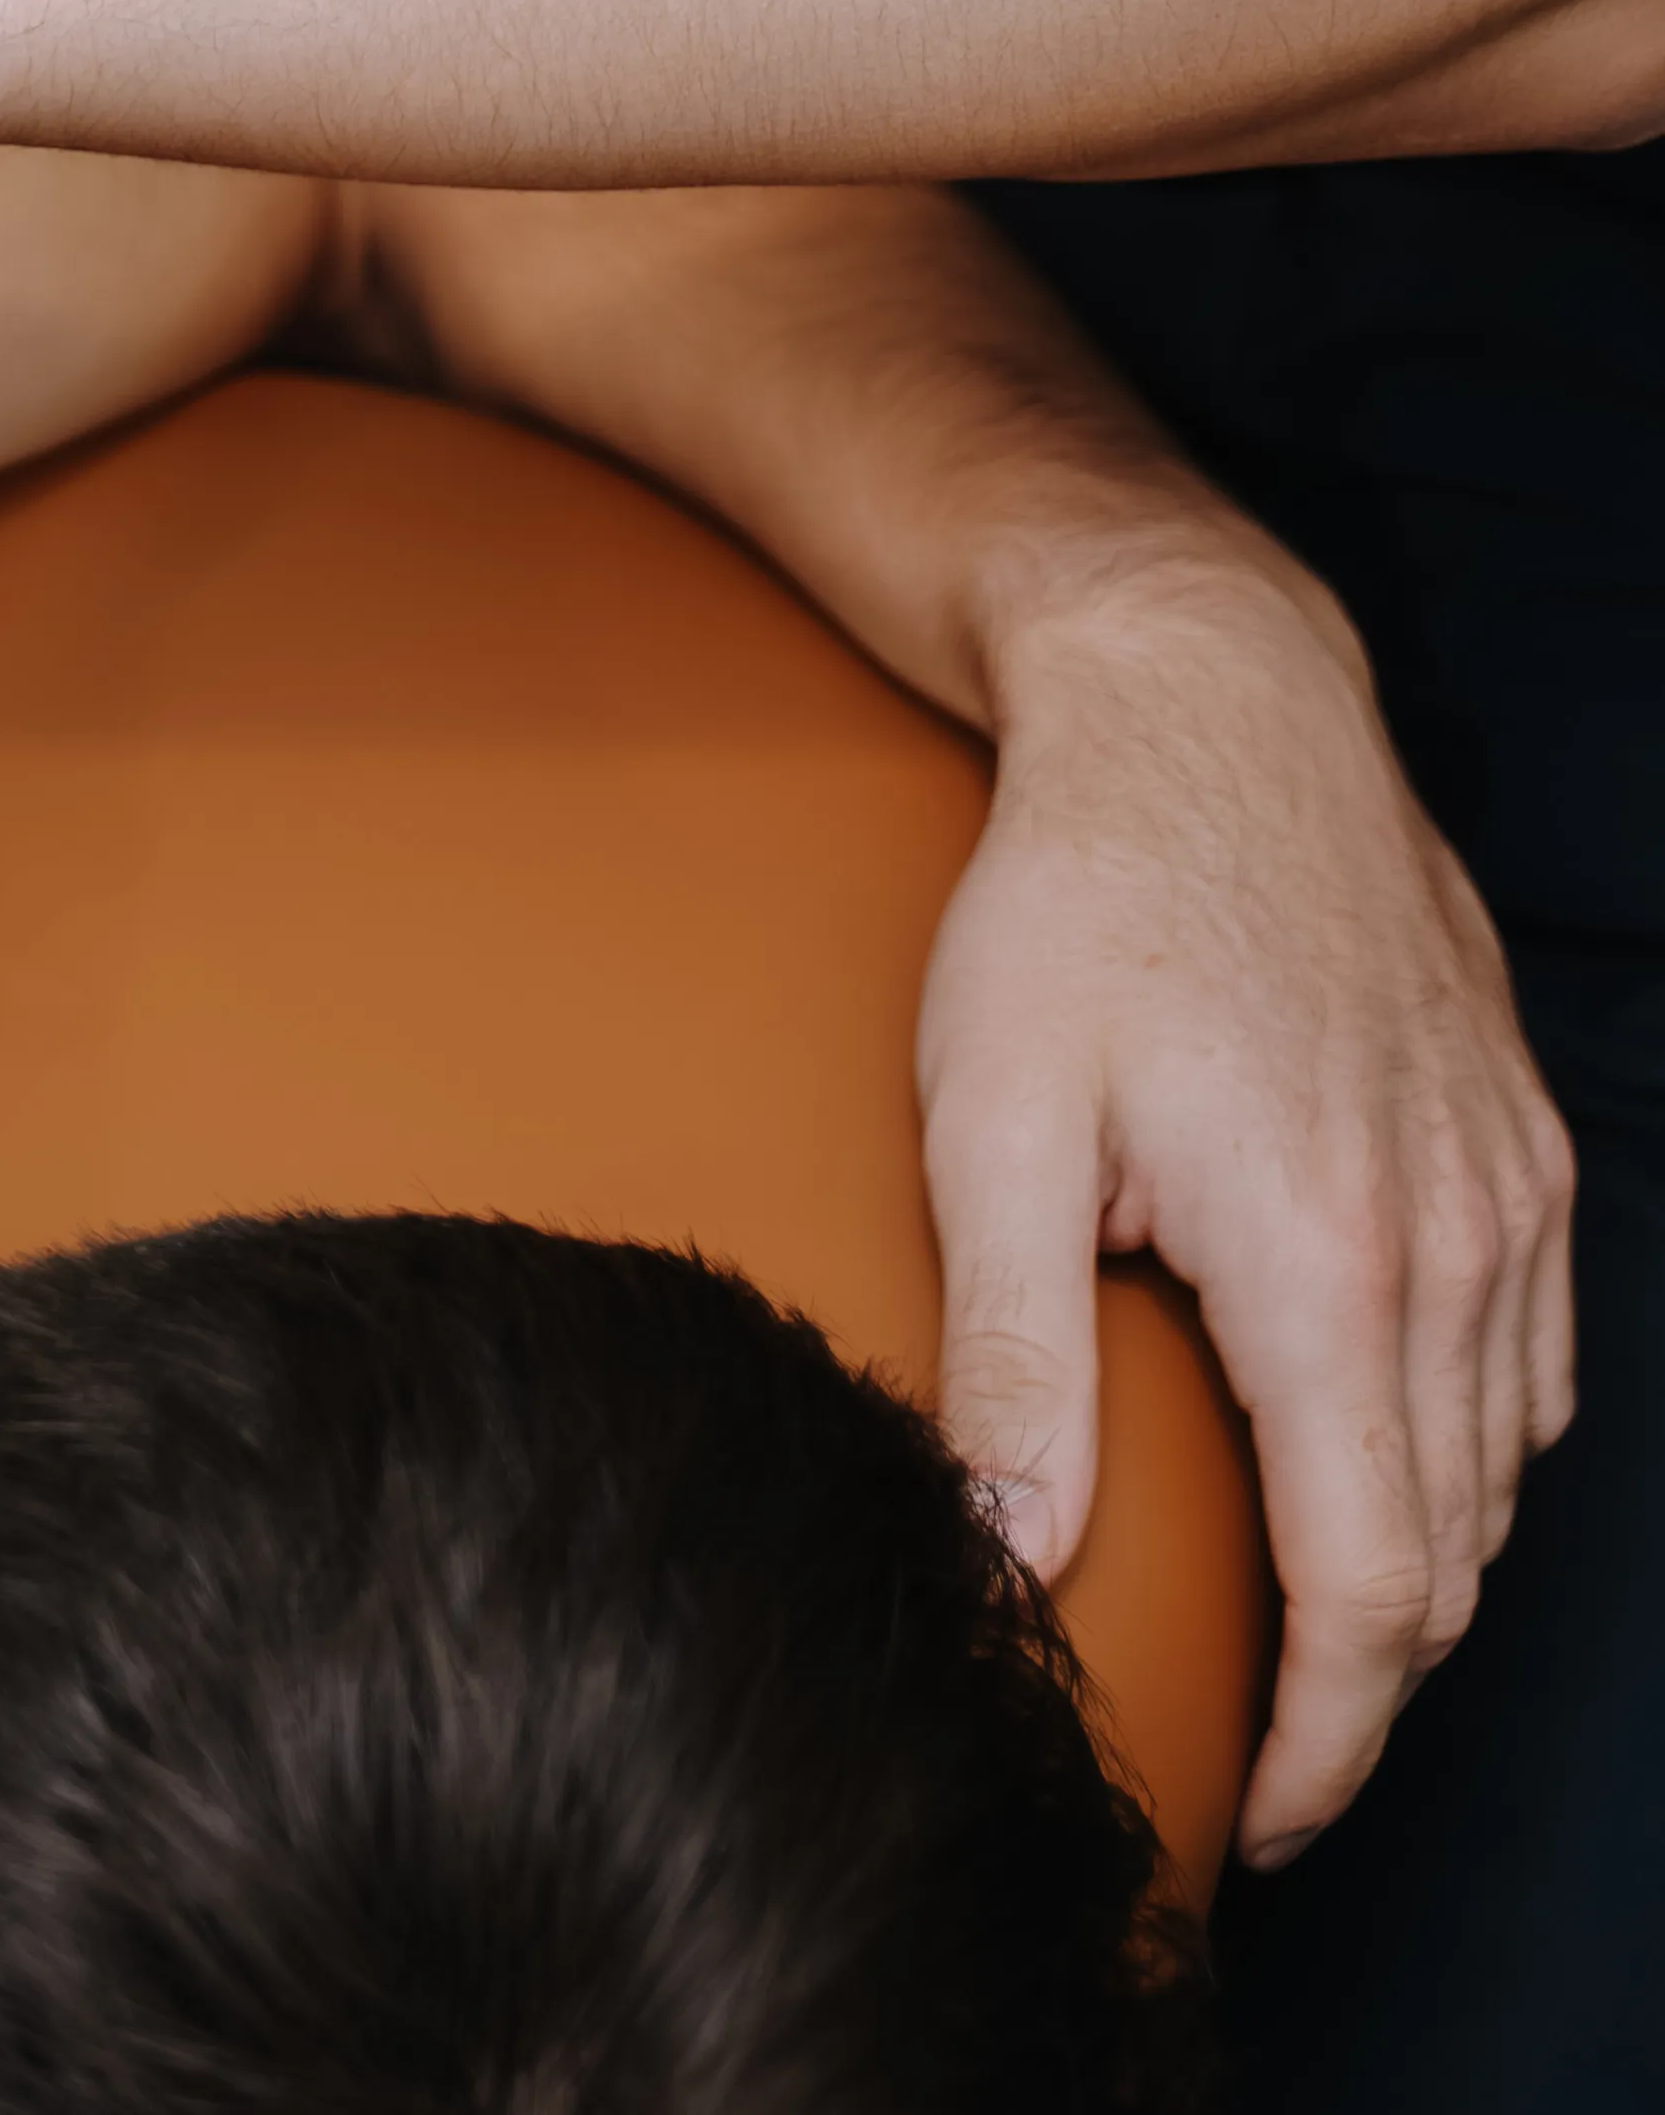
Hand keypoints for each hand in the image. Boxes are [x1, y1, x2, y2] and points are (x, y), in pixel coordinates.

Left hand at [918, 536, 1576, 1861]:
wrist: (1205, 700)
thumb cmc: (1074, 896)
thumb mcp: (994, 1118)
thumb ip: (1011, 1352)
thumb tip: (1006, 1556)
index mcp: (1326, 1268)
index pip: (1369, 1594)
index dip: (1329, 1746)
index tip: (1267, 1826)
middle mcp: (1452, 1247)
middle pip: (1448, 1554)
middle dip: (1368, 1687)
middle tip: (1271, 1755)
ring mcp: (1506, 1190)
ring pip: (1500, 1467)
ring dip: (1418, 1566)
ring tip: (1308, 1627)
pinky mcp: (1519, 1139)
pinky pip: (1533, 1359)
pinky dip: (1471, 1445)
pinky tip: (1382, 1451)